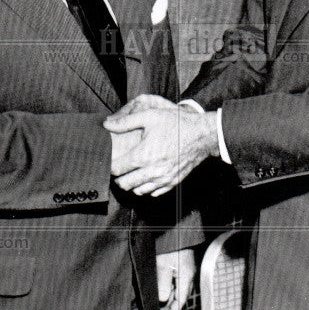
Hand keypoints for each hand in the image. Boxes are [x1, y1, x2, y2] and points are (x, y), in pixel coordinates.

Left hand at [104, 101, 218, 197]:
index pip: (117, 169)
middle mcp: (153, 171)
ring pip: (138, 191)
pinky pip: (152, 193)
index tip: (110, 159)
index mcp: (144, 155)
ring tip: (131, 172)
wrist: (201, 135)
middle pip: (125, 184)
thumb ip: (125, 121)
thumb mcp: (150, 116)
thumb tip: (107, 124)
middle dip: (118, 177)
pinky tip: (145, 177)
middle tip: (119, 167)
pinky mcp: (172, 182)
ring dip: (131, 184)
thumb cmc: (176, 123)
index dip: (110, 165)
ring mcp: (163, 179)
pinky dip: (145, 188)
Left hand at [156, 249, 196, 309]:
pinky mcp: (187, 265)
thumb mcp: (163, 264)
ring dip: (173, 297)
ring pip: (181, 288)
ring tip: (164, 305)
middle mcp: (190, 275)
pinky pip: (181, 281)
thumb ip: (163, 283)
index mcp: (186, 277)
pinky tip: (168, 290)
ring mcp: (190, 270)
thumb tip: (163, 299)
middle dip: (173, 306)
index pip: (180, 299)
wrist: (182, 230)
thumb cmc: (172, 245)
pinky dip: (174, 288)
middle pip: (181, 295)